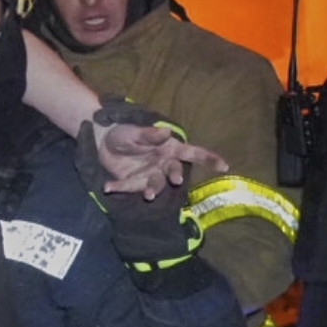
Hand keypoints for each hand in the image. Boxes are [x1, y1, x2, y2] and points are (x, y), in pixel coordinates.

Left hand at [95, 122, 228, 199]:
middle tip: (175, 179)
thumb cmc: (124, 132)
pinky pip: (129, 188)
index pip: (192, 153)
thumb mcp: (135, 131)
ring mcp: (149, 174)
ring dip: (153, 189)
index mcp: (169, 148)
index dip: (209, 158)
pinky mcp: (133, 183)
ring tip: (148, 195)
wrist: (102, 140)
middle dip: (176, 176)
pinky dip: (119, 188)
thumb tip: (165, 132)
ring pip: (156, 184)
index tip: (224, 165)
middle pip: (175, 172)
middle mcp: (163, 163)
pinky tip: (108, 187)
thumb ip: (149, 134)